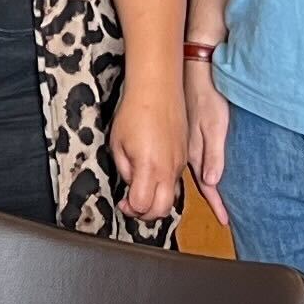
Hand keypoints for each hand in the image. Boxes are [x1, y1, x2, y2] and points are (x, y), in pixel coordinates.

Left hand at [113, 66, 187, 226]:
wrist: (158, 89)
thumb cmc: (135, 111)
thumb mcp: (118, 144)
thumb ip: (125, 170)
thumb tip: (131, 184)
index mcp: (150, 168)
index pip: (143, 206)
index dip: (131, 209)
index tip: (123, 201)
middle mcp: (169, 170)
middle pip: (162, 209)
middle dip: (146, 214)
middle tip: (132, 203)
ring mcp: (179, 163)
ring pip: (172, 197)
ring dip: (157, 200)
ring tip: (141, 189)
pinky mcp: (184, 155)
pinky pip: (176, 180)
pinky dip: (165, 186)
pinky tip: (152, 174)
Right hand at [184, 55, 232, 211]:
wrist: (196, 71)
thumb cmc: (208, 96)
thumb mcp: (215, 125)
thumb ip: (213, 154)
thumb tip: (212, 182)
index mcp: (196, 152)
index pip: (208, 186)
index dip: (217, 204)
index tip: (226, 221)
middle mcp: (191, 151)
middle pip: (202, 182)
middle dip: (212, 200)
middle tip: (223, 216)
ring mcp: (189, 142)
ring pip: (198, 171)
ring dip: (208, 187)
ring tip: (217, 201)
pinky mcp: (190, 134)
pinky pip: (196, 159)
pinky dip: (204, 171)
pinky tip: (207, 172)